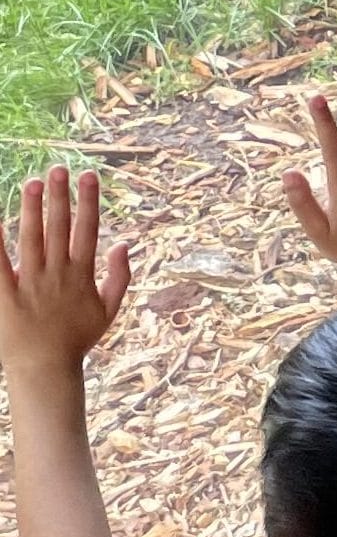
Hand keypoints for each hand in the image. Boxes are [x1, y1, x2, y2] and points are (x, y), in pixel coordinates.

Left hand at [0, 170, 132, 384]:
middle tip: (58, 169)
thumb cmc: (77, 339)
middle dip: (59, 197)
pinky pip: (0, 264)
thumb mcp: (109, 311)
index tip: (88, 176)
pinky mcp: (6, 294)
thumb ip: (120, 277)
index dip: (89, 202)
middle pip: (59, 228)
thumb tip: (124, 244)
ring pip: (31, 238)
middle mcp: (58, 275)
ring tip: (32, 182)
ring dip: (31, 209)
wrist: (46, 368)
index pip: (87, 230)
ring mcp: (31, 283)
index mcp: (82, 276)